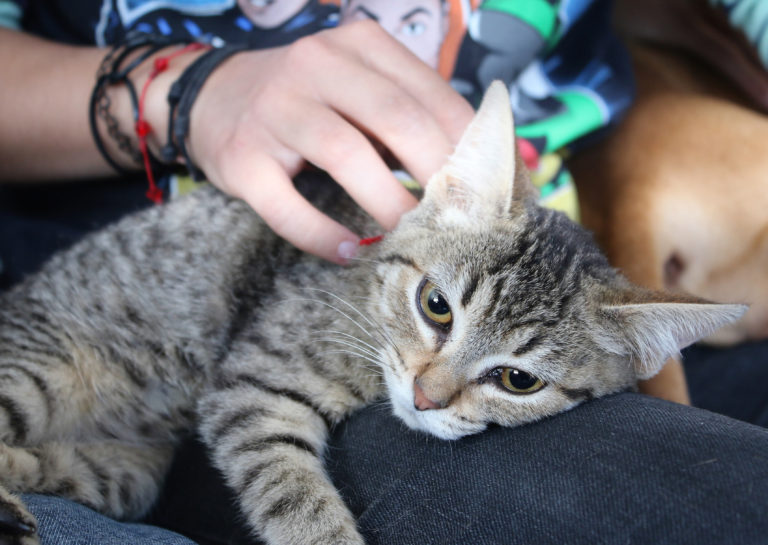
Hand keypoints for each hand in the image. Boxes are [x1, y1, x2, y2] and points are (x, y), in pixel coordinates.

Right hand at [184, 20, 473, 262]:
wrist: (215, 97)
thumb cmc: (311, 102)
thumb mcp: (364, 90)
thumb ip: (420, 115)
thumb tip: (504, 161)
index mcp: (360, 46)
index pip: (429, 93)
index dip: (467, 143)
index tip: (492, 186)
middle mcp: (317, 65)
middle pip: (394, 117)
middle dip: (436, 172)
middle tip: (461, 217)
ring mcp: (275, 108)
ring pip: (345, 154)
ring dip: (387, 203)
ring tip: (412, 238)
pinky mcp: (242, 157)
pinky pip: (287, 206)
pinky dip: (323, 234)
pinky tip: (350, 252)